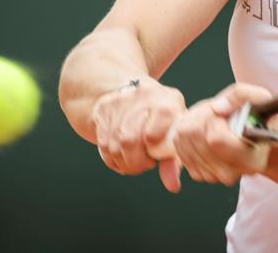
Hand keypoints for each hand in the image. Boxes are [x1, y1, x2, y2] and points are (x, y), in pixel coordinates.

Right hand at [92, 77, 185, 191]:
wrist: (139, 90)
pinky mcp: (104, 109)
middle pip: (129, 142)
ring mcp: (120, 101)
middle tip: (145, 163)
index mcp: (166, 102)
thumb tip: (172, 186)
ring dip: (125, 162)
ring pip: (114, 146)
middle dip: (136, 162)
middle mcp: (142, 97)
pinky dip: (114, 158)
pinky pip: (103, 145)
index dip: (152, 153)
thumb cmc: (164, 117)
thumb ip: (174, 160)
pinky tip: (124, 153)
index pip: (152, 136)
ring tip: (135, 158)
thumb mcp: (175, 132)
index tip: (155, 156)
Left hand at [173, 83, 272, 186]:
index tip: (223, 113)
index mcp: (251, 159)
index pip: (215, 139)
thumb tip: (218, 108)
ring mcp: (213, 177)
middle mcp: (232, 173)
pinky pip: (180, 150)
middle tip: (216, 115)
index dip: (214, 119)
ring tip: (212, 123)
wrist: (250, 138)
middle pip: (196, 137)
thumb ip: (240, 95)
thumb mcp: (257, 98)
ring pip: (184, 143)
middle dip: (202, 118)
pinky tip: (203, 134)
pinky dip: (187, 138)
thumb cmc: (256, 120)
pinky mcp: (199, 175)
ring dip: (193, 125)